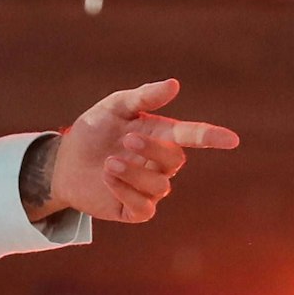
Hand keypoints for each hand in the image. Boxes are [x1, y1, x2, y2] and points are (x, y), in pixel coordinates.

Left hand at [36, 79, 238, 223]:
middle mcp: (159, 164)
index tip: (230, 139)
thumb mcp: (113, 108)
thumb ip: (142, 97)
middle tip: (127, 138)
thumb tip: (174, 85)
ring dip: (134, 173)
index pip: (192, 136)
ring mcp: (148, 189)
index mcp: (160, 136)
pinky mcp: (133, 209)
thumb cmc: (93, 132)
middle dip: (153, 149)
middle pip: (175, 159)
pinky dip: (126, 192)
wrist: (63, 162)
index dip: (211, 137)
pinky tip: (107, 178)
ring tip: (108, 162)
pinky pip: (144, 208)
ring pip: (161, 186)